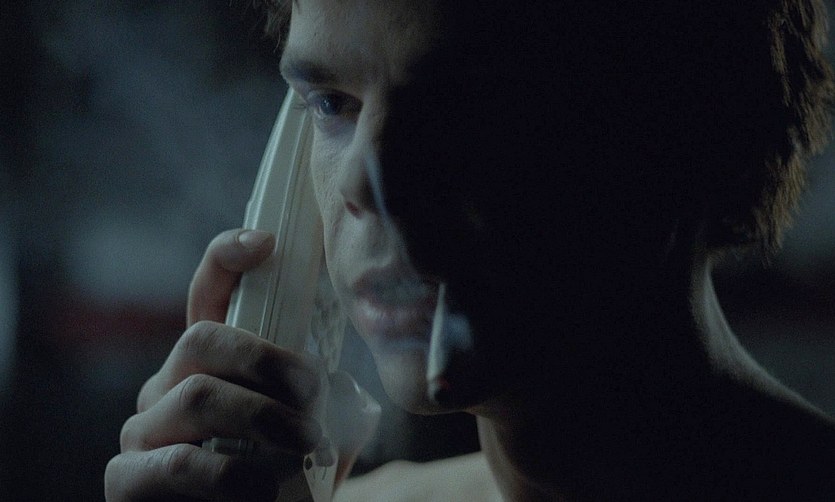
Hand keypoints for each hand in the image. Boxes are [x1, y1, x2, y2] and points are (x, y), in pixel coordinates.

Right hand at [105, 229, 378, 500]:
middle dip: (268, 363)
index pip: (207, 294)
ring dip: (264, 419)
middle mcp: (169, 386)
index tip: (266, 244)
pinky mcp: (128, 482)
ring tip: (306, 446)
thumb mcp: (320, 430)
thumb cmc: (288, 480)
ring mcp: (143, 432)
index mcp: (213, 365)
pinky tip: (267, 488)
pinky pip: (176, 464)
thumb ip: (331, 399)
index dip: (225, 258)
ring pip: (197, 397)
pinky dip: (234, 474)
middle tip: (313, 400)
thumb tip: (341, 386)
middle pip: (201, 340)